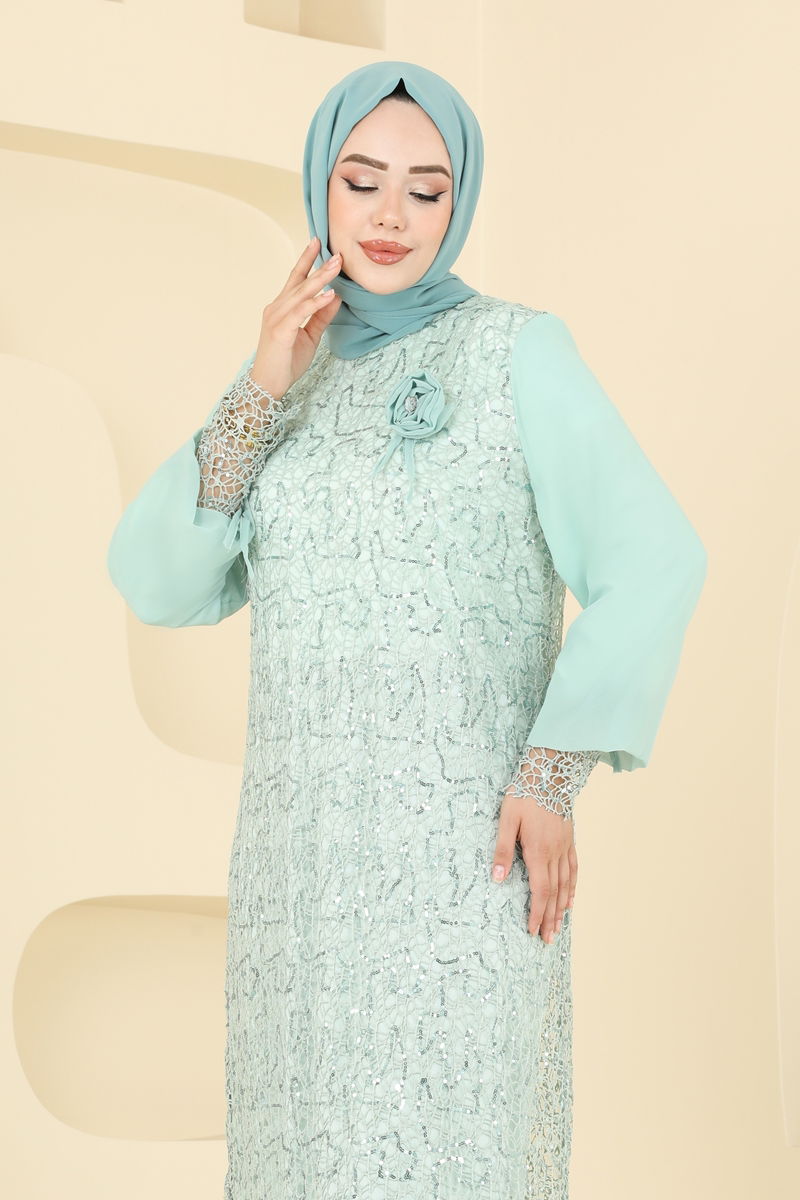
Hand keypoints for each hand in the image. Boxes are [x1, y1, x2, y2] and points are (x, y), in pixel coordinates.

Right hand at [250, 235, 342, 401]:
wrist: (268, 386)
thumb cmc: (285, 362)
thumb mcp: (310, 336)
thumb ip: (321, 316)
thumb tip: (336, 297)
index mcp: (282, 308)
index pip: (296, 279)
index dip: (307, 260)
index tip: (318, 243)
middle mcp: (277, 308)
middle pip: (300, 282)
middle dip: (319, 266)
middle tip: (337, 252)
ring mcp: (276, 318)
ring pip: (300, 293)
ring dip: (320, 279)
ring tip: (336, 266)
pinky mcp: (280, 331)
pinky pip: (300, 313)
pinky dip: (315, 303)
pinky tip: (328, 294)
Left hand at [491, 783, 577, 943]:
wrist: (548, 773)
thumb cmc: (524, 794)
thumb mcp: (506, 819)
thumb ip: (502, 849)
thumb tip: (497, 879)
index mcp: (538, 851)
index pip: (540, 891)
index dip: (537, 913)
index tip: (533, 931)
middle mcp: (555, 853)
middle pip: (554, 893)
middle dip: (550, 918)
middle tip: (548, 939)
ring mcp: (564, 847)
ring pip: (566, 884)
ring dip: (562, 908)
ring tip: (559, 927)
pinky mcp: (569, 839)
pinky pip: (574, 868)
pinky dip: (573, 887)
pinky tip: (571, 899)